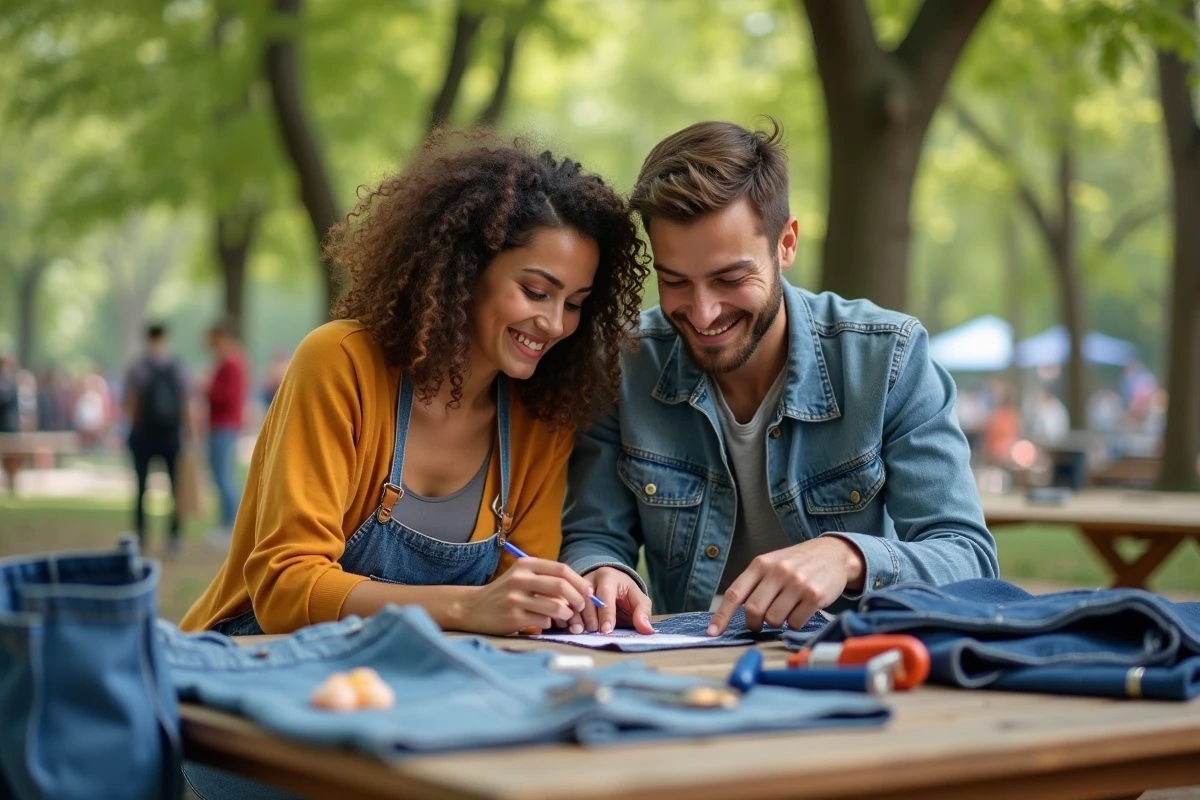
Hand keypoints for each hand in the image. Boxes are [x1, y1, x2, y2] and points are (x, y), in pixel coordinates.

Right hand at [455, 558, 593, 635]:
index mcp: (525, 564)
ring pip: (556, 607)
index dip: (579, 581)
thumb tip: (580, 588)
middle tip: (581, 607)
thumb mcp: (522, 576)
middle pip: (561, 587)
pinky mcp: (514, 617)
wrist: (473, 607)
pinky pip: (544, 622)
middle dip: (578, 599)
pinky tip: (545, 623)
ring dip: (567, 614)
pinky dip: (550, 624)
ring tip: (566, 617)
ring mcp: (516, 598)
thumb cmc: (505, 592)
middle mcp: (520, 579)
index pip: (561, 569)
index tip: (588, 592)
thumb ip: (546, 577)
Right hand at [567, 566, 654, 634]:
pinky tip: (573, 629)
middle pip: (586, 600)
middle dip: (591, 618)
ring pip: (572, 603)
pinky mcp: (566, 594)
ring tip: (583, 632)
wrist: (608, 582)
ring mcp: (574, 586)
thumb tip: (647, 630)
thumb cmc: (624, 592)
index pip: (605, 594)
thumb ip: (642, 612)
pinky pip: (563, 607)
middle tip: (596, 632)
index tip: (607, 629)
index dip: (606, 613)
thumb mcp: (638, 598)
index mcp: (607, 576)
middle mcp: (588, 579)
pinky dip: (567, 619)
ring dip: (577, 620)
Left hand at [707, 537, 863, 635]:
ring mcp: (797, 583)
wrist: (833, 553)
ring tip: (785, 611)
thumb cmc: (797, 563)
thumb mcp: (772, 563)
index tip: (712, 632)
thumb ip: (755, 583)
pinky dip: (794, 623)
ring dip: (776, 622)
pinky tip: (800, 611)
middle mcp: (778, 572)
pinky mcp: (814, 595)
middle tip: (760, 623)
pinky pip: (795, 622)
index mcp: (761, 564)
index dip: (722, 616)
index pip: (735, 593)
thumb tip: (736, 614)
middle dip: (754, 623)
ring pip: (774, 619)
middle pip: (754, 610)